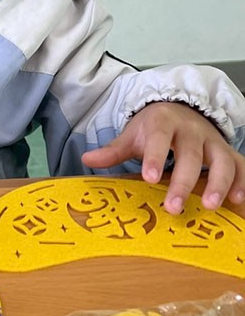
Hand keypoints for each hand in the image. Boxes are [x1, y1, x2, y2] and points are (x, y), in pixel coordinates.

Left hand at [82, 101, 244, 214]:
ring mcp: (212, 141)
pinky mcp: (228, 152)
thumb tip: (87, 159)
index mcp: (163, 122)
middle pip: (190, 154)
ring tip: (210, 205)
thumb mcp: (132, 134)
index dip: (154, 157)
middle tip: (173, 206)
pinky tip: (237, 200)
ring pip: (221, 160)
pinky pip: (239, 166)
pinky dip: (241, 182)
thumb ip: (113, 150)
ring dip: (217, 182)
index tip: (148, 179)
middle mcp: (191, 131)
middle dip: (182, 180)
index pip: (159, 138)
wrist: (181, 109)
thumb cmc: (154, 127)